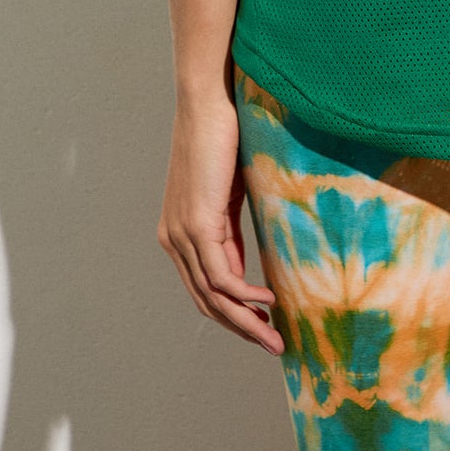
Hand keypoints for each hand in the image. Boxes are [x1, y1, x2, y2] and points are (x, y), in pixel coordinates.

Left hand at [157, 88, 284, 352]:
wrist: (208, 103)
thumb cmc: (221, 139)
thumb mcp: (228, 196)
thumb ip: (229, 232)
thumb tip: (244, 269)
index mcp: (178, 234)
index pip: (203, 289)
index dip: (233, 314)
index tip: (264, 328)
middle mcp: (173, 239)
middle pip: (206, 302)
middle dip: (241, 328)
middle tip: (274, 347)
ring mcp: (183, 233)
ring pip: (213, 295)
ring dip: (246, 321)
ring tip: (276, 337)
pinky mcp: (198, 224)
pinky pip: (221, 275)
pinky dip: (245, 294)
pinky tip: (269, 300)